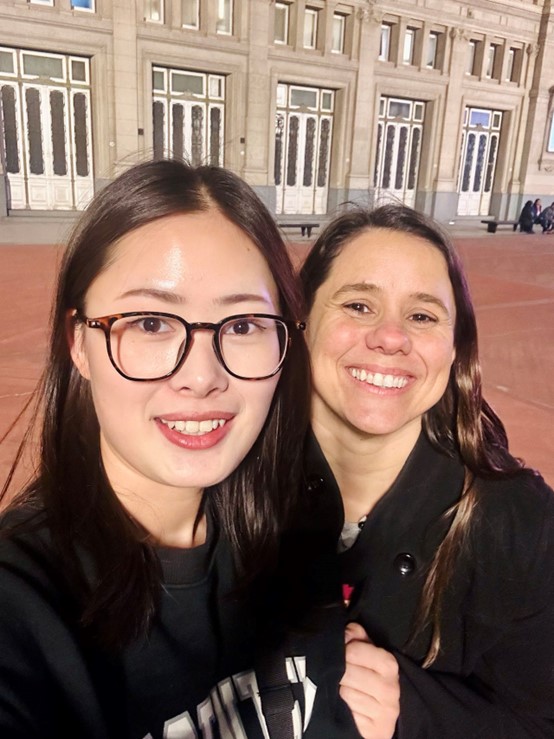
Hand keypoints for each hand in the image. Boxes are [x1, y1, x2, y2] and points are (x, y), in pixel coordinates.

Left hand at [340, 622, 399, 738]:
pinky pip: (348, 714)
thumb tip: (348, 629)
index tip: (343, 654)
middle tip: (341, 675)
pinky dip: (343, 710)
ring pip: (345, 693)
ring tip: (344, 690)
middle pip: (347, 672)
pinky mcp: (376, 731)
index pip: (354, 650)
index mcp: (389, 664)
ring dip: (339, 691)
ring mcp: (385, 712)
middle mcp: (391, 688)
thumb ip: (357, 637)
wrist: (381, 716)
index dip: (343, 651)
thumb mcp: (367, 654)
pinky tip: (347, 707)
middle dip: (339, 672)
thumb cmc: (371, 678)